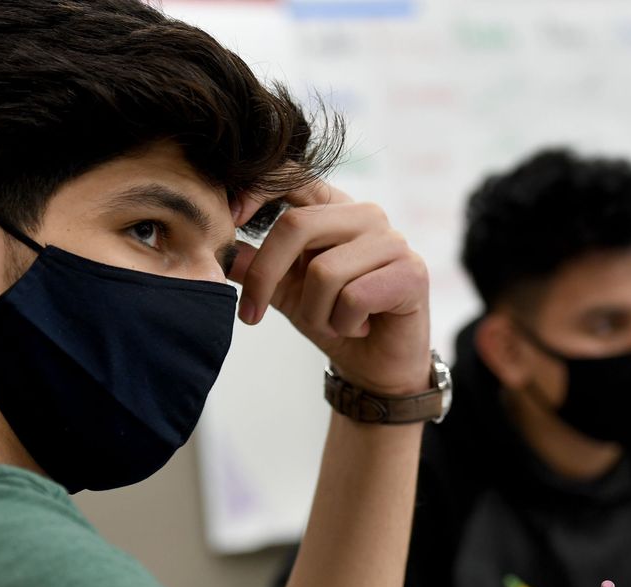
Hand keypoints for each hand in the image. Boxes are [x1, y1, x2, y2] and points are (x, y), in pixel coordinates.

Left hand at [229, 182, 430, 396]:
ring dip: (316, 313)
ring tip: (332, 323)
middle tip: (251, 315)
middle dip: (265, 277)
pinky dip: (344, 325)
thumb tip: (218, 249)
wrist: (378, 366)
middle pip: (296, 226)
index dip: (257, 190)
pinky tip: (360, 327)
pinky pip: (353, 297)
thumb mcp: (286, 292)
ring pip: (324, 272)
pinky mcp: (412, 272)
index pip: (294, 176)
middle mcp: (366, 215)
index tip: (229, 218)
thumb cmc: (335, 321)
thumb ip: (257, 266)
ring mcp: (393, 241)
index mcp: (335, 209)